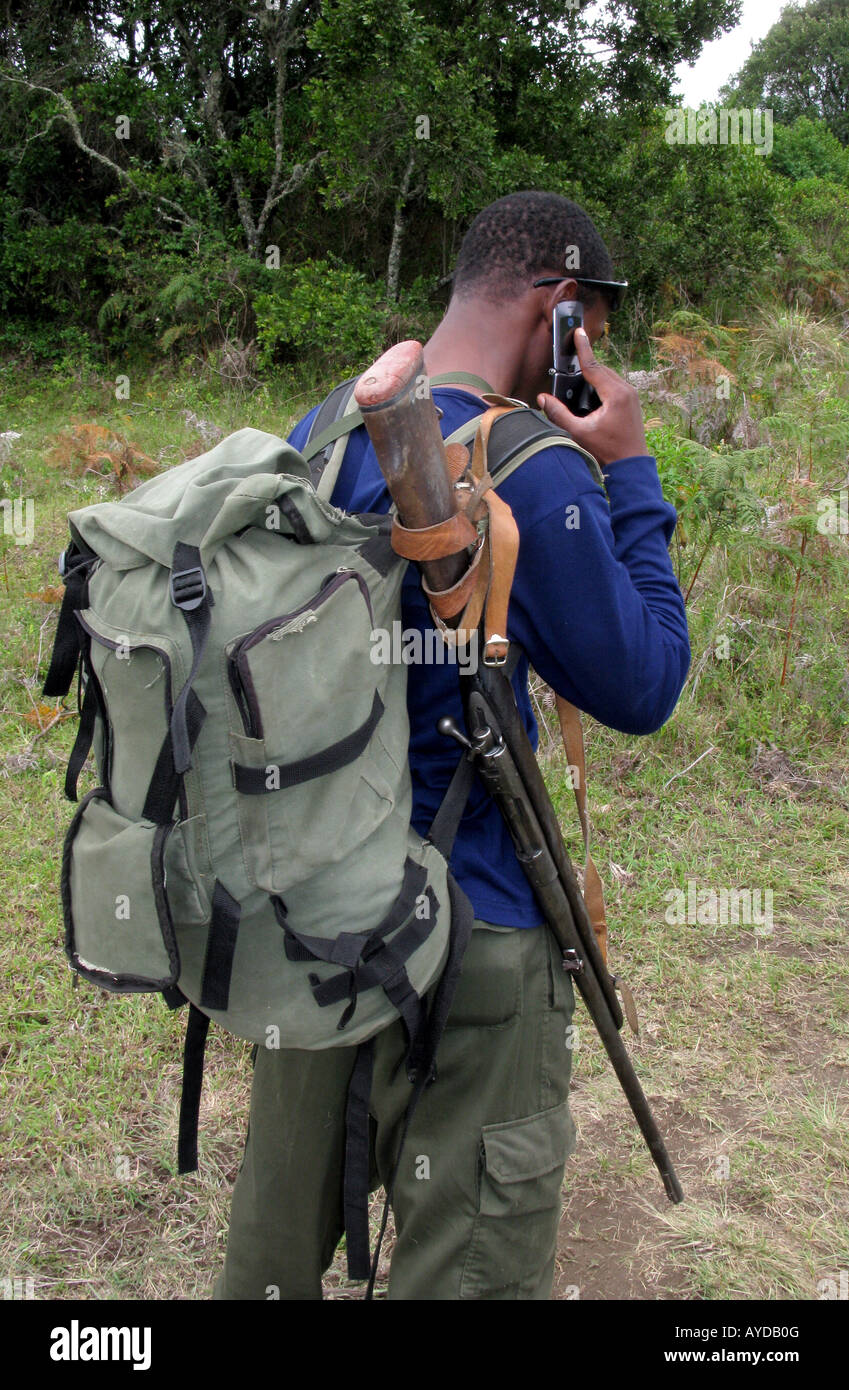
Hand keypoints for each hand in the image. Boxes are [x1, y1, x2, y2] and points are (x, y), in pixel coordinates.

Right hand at [537, 328, 647, 467]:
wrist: (631, 466)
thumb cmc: (607, 451)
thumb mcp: (579, 433)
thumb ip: (559, 414)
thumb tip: (543, 398)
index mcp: (615, 394)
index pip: (594, 366)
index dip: (583, 348)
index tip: (578, 332)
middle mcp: (626, 390)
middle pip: (601, 370)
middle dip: (586, 366)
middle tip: (572, 360)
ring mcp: (632, 396)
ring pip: (609, 377)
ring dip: (594, 376)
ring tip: (580, 381)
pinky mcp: (632, 402)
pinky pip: (615, 385)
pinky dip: (603, 385)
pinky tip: (593, 394)